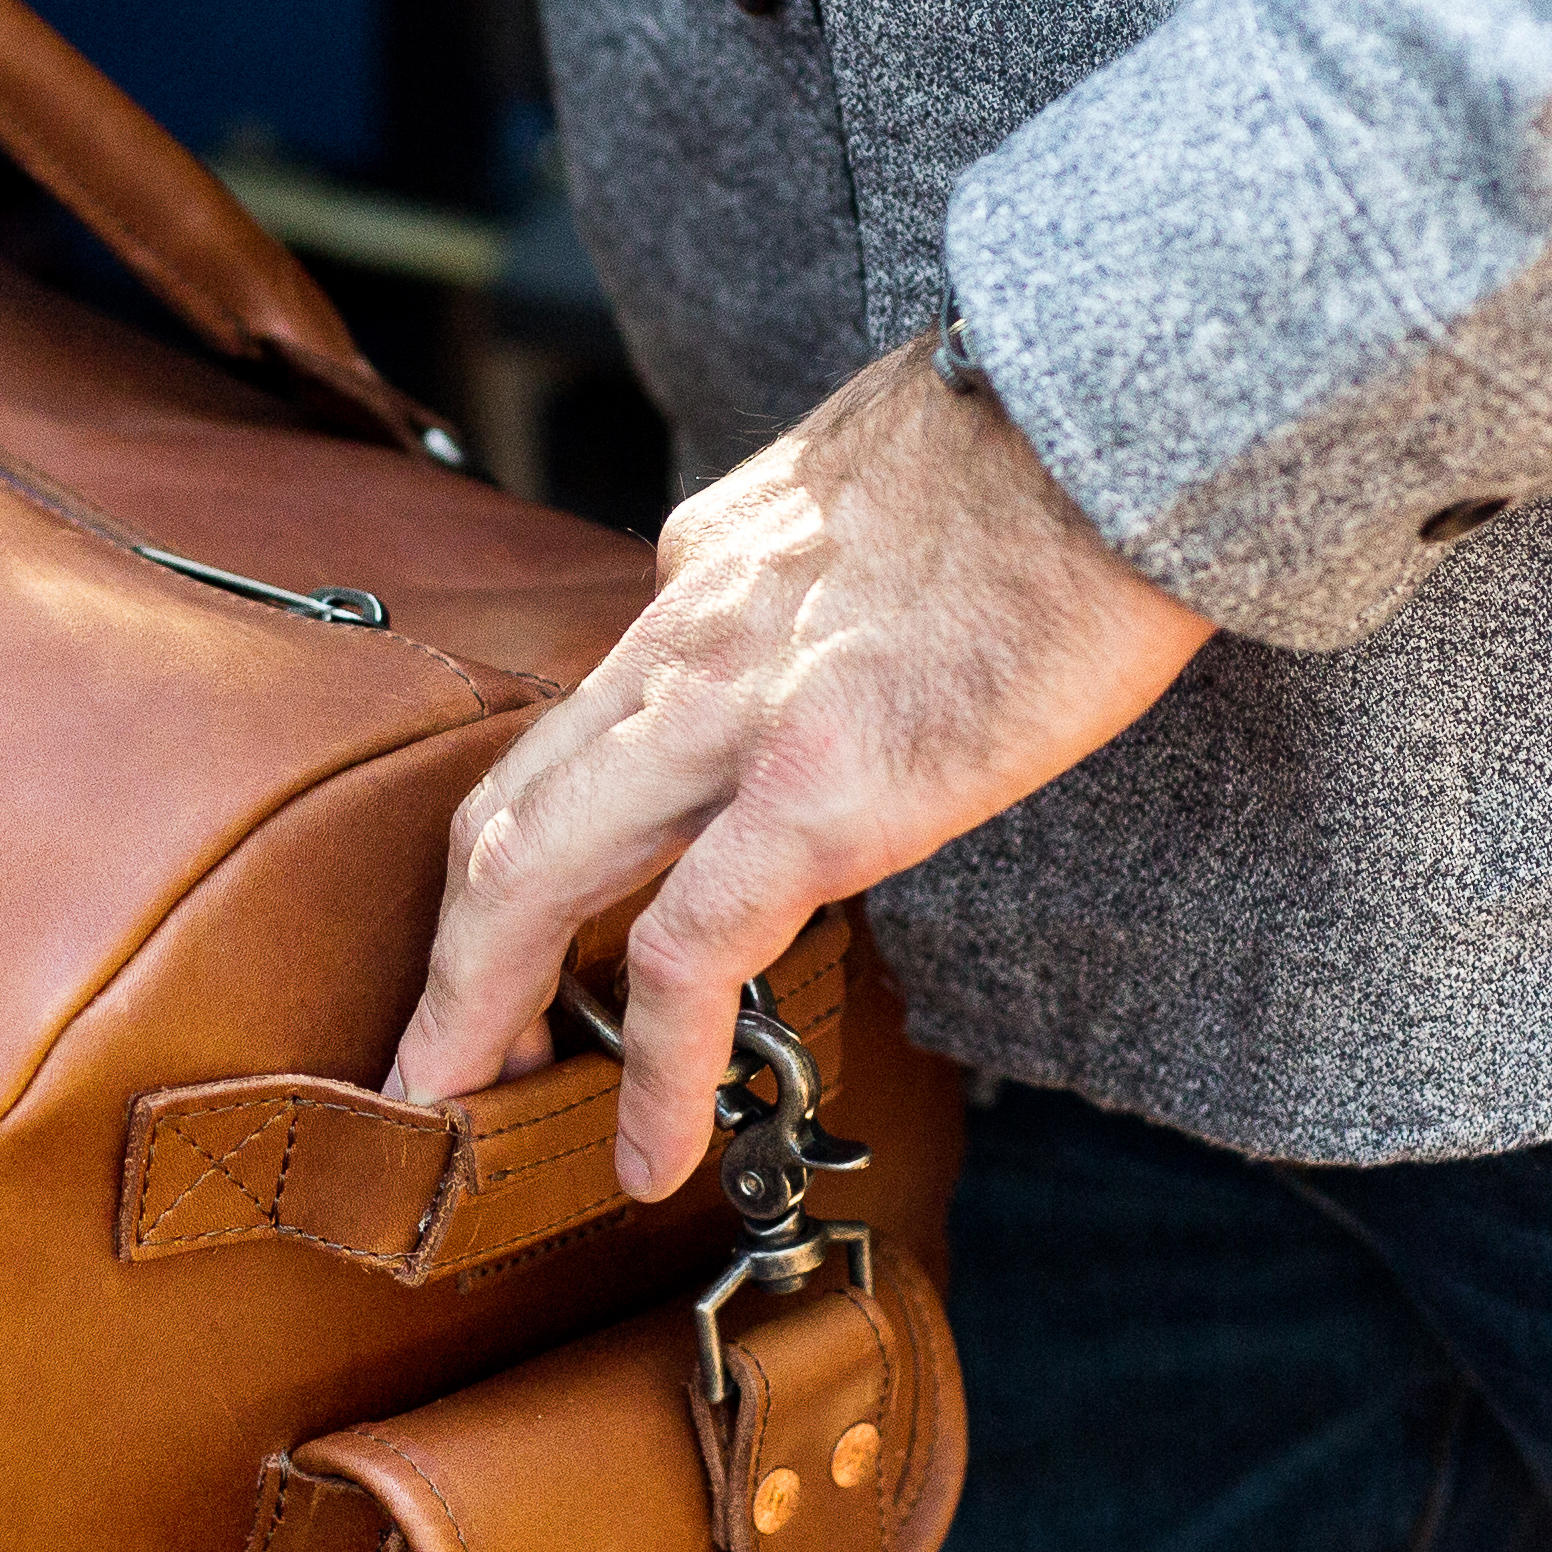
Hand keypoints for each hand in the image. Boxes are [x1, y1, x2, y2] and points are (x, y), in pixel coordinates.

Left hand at [391, 336, 1214, 1194]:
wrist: (1120, 402)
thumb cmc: (1051, 433)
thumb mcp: (878, 475)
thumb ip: (822, 557)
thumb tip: (846, 605)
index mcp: (701, 567)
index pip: (589, 715)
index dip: (545, 826)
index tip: (539, 908)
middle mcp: (681, 637)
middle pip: (509, 807)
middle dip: (452, 942)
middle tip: (431, 1045)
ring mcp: (732, 718)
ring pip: (531, 873)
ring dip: (475, 1003)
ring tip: (454, 1104)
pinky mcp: (815, 793)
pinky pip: (687, 953)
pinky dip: (645, 1066)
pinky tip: (638, 1150)